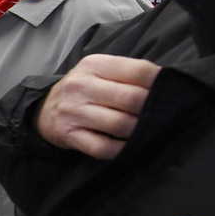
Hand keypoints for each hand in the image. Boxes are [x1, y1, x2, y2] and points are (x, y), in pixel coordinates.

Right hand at [35, 54, 161, 159]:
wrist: (43, 110)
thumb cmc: (82, 91)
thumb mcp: (98, 71)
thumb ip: (128, 74)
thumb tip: (167, 84)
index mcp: (93, 65)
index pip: (138, 70)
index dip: (161, 82)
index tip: (171, 90)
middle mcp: (81, 86)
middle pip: (131, 99)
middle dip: (152, 109)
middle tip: (164, 115)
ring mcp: (73, 111)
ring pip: (120, 124)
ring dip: (139, 131)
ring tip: (147, 130)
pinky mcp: (69, 134)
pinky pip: (103, 147)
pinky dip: (121, 150)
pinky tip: (128, 146)